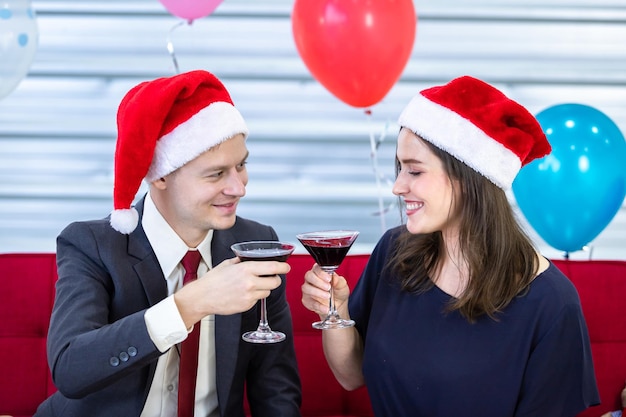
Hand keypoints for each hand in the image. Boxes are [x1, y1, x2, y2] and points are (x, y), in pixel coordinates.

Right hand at [174, 257, 288, 326]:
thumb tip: (254, 258)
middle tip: (270, 277)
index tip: (286, 267)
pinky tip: (243, 293)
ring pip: (268, 292)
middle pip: (275, 282)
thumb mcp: (228, 264)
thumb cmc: (213, 280)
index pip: (272, 267)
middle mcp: (250, 282)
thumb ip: (243, 261)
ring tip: (252, 286)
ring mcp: (249, 295)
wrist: (202, 297)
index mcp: (246, 269)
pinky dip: (255, 296)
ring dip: (264, 288)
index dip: (283, 267)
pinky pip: (258, 300)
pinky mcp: (247, 306)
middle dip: (275, 279)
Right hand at [301, 264, 350, 318]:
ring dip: (317, 292)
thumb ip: (339, 281)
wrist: (338, 306)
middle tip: (328, 287)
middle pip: (308, 276)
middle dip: (318, 282)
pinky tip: (326, 308)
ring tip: (328, 296)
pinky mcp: (307, 301)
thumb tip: (334, 277)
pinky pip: (309, 302)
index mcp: (319, 272)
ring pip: (306, 288)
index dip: (321, 272)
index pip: (316, 268)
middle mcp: (311, 279)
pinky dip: (318, 305)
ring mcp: (307, 290)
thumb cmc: (338, 292)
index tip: (329, 278)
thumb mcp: (342, 286)